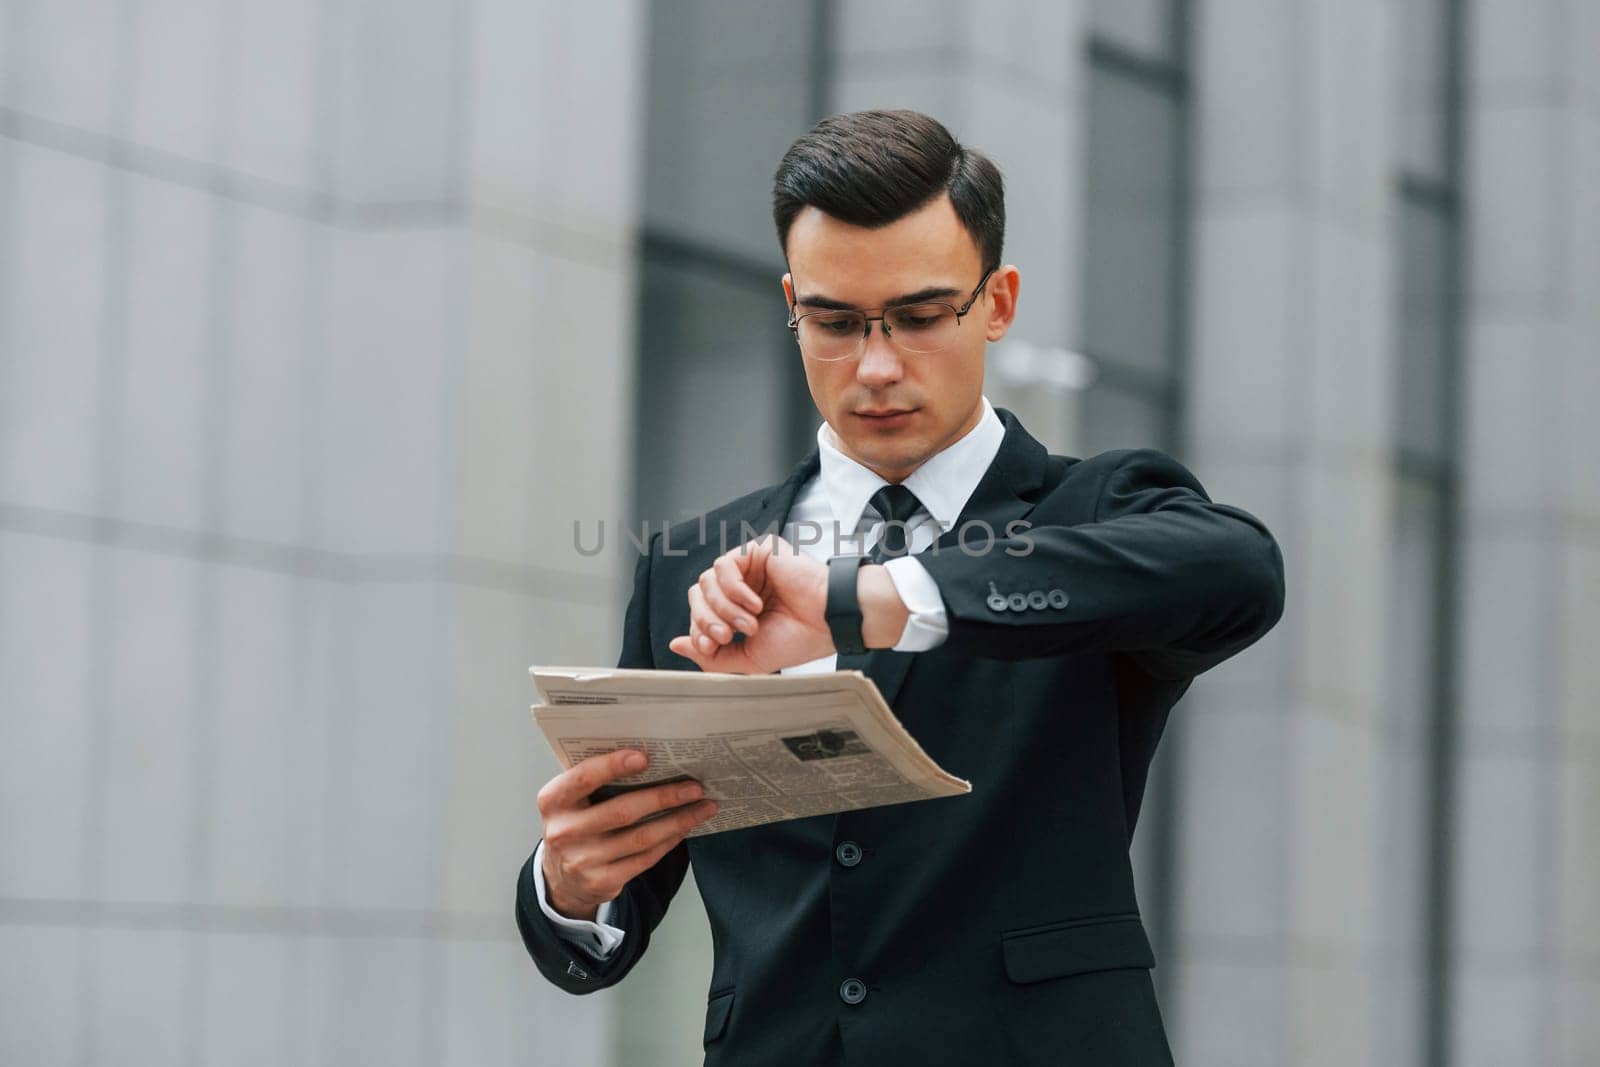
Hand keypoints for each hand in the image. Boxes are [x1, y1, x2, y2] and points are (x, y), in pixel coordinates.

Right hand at [537, 749, 717, 920]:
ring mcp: (582, 860)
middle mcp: (564, 832)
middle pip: (623, 810)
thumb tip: (650, 757)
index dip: (613, 766)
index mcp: (553, 801)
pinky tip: (684, 828)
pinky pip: (645, 858)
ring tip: (703, 807)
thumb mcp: (571, 800)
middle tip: (694, 787)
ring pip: (641, 837)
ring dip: (678, 820)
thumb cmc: (575, 823)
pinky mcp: (602, 882)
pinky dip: (669, 841)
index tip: (645, 757)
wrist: (561, 877)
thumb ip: (596, 780)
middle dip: (664, 796)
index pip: (583, 778)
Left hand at [667, 534, 833, 673]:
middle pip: (698, 595)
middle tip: (727, 636)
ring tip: (750, 622)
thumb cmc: (799, 639)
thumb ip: (711, 655)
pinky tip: (755, 603)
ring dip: (723, 607)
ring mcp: (749, 567)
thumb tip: (676, 644)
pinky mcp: (758, 551)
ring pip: (707, 580)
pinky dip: (734, 589)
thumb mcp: (747, 658)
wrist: (828, 622)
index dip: (699, 630)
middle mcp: (741, 586)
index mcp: (738, 609)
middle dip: (707, 620)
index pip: (700, 613)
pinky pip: (724, 565)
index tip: (713, 647)